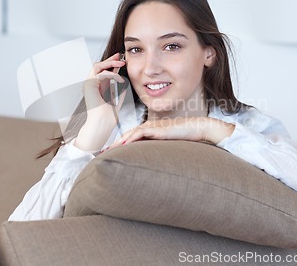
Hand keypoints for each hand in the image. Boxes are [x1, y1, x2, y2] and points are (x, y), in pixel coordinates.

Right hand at [74, 53, 126, 151]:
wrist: (103, 122)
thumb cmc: (108, 116)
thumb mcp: (116, 99)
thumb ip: (118, 92)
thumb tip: (123, 83)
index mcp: (96, 88)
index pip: (102, 72)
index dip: (111, 65)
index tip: (120, 62)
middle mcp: (91, 85)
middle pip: (98, 66)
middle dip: (110, 60)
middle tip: (120, 57)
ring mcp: (88, 84)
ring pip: (97, 66)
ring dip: (110, 63)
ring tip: (121, 63)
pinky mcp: (89, 84)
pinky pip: (100, 73)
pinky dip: (111, 73)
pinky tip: (119, 78)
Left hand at [108, 117, 234, 149]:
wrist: (197, 129)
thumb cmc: (185, 140)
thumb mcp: (167, 148)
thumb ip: (158, 154)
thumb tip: (151, 168)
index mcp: (148, 132)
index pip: (129, 140)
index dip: (118, 148)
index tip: (107, 156)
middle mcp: (146, 128)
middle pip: (125, 137)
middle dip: (113, 146)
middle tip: (99, 156)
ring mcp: (150, 126)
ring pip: (128, 135)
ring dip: (116, 144)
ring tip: (106, 153)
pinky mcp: (155, 128)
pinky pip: (138, 133)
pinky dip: (129, 139)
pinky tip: (122, 146)